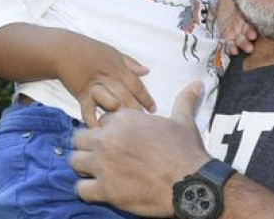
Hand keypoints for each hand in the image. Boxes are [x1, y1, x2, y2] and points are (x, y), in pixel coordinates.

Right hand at [57, 36, 155, 127]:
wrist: (63, 51)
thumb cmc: (91, 51)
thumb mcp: (113, 53)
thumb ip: (131, 64)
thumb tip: (147, 71)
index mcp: (118, 68)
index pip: (136, 85)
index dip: (146, 98)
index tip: (153, 109)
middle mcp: (108, 78)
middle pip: (126, 97)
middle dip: (136, 110)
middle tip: (144, 123)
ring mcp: (94, 87)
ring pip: (110, 103)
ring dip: (119, 115)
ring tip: (127, 126)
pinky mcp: (81, 94)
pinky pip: (88, 110)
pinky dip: (93, 121)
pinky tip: (100, 130)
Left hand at [72, 81, 210, 215]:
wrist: (190, 182)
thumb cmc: (186, 150)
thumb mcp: (184, 121)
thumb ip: (185, 100)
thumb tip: (199, 83)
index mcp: (124, 119)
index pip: (102, 120)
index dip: (109, 130)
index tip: (118, 139)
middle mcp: (109, 139)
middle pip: (80, 138)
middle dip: (90, 146)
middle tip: (104, 155)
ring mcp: (104, 165)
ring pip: (75, 161)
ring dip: (85, 167)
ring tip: (98, 172)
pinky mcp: (105, 190)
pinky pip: (81, 189)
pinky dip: (89, 190)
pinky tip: (101, 190)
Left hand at [217, 0, 257, 55]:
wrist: (210, 0)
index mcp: (245, 11)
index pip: (251, 20)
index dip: (253, 25)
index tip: (254, 31)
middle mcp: (242, 23)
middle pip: (248, 32)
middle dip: (250, 36)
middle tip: (251, 39)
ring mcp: (235, 30)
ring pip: (241, 40)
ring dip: (244, 44)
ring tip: (246, 48)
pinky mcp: (226, 36)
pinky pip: (230, 44)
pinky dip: (232, 48)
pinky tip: (233, 51)